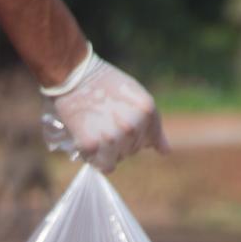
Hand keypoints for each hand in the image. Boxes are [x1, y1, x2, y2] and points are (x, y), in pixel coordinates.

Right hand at [42, 48, 168, 173]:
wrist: (74, 75)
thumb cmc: (105, 84)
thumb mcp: (136, 98)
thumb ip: (152, 125)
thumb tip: (166, 152)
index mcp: (147, 111)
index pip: (149, 141)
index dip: (135, 135)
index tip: (120, 123)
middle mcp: (133, 126)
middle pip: (131, 151)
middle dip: (120, 142)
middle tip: (103, 121)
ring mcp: (112, 137)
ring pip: (117, 159)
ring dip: (107, 150)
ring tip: (95, 128)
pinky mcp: (92, 145)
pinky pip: (103, 166)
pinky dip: (96, 158)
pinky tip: (89, 140)